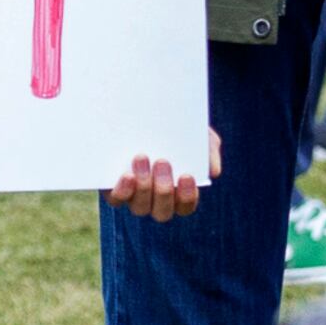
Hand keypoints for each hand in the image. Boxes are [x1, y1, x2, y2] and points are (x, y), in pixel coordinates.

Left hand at [108, 129, 222, 221]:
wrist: (143, 112)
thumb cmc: (176, 127)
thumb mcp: (198, 132)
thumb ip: (209, 149)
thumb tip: (212, 171)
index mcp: (178, 192)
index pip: (185, 207)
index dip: (187, 197)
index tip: (187, 175)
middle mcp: (155, 200)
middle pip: (162, 212)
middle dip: (164, 190)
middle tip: (163, 162)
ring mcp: (133, 196)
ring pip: (140, 207)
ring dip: (143, 186)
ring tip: (142, 157)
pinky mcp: (113, 187)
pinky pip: (116, 199)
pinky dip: (122, 191)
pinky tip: (127, 174)